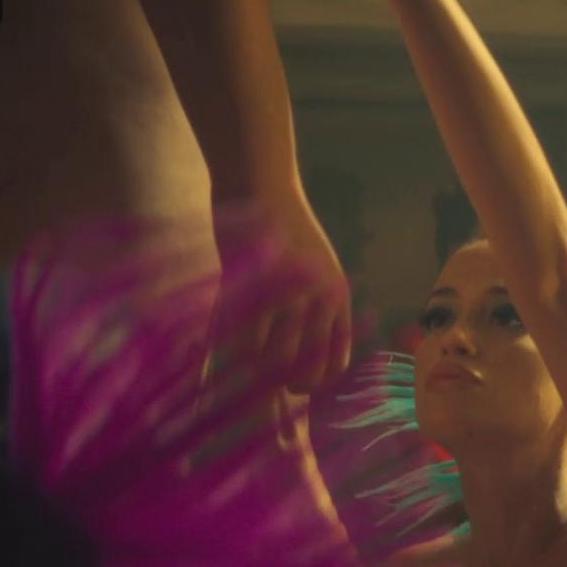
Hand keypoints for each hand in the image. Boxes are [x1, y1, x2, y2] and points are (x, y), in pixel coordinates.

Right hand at [216, 190, 353, 396]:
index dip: (316, 380)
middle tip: (269, 379)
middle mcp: (320, 302)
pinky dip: (236, 352)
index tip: (295, 380)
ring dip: (260, 373)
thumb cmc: (281, 224)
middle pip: (309, 372)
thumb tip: (304, 346)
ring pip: (277, 363)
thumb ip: (316, 303)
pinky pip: (246, 342)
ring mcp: (289, 298)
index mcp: (338, 298)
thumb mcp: (316, 264)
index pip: (337, 361)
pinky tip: (228, 343)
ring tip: (246, 365)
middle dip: (288, 385)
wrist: (261, 182)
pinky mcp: (256, 290)